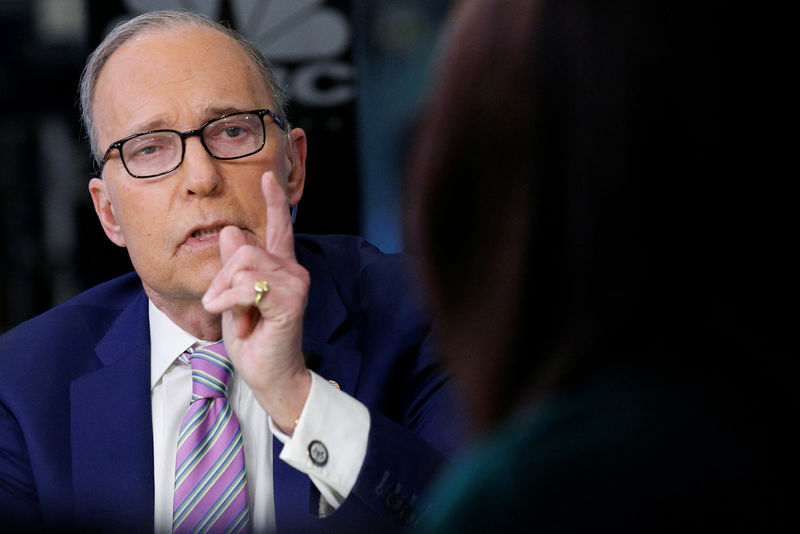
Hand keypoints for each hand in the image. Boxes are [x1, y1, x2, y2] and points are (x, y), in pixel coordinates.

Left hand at [202, 171, 310, 433]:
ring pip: (243, 264)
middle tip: (222, 306)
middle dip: (221, 278)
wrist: (270, 375)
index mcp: (280, 267)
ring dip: (224, 294)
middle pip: (243, 248)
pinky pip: (247, 286)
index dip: (274, 201)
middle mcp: (292, 270)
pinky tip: (239, 323)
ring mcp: (294, 284)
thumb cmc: (255, 340)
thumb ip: (233, 267)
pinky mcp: (289, 300)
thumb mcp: (233, 298)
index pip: (278, 227)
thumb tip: (229, 232)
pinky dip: (230, 303)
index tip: (269, 176)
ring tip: (234, 317)